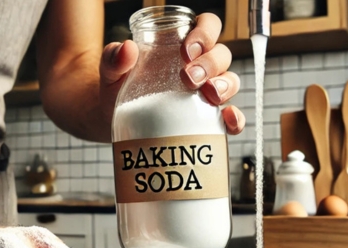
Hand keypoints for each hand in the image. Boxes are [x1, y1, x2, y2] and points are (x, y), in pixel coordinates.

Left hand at [100, 12, 244, 134]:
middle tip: (188, 78)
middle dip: (210, 64)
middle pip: (222, 54)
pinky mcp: (207, 120)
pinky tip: (228, 120)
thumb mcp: (111, 73)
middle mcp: (200, 66)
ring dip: (225, 86)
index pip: (207, 26)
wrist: (113, 122)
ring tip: (208, 95)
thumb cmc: (116, 90)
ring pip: (231, 81)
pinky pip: (231, 117)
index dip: (205, 33)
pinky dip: (236, 118)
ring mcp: (206, 93)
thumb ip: (113, 58)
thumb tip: (126, 48)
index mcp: (182, 46)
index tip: (186, 51)